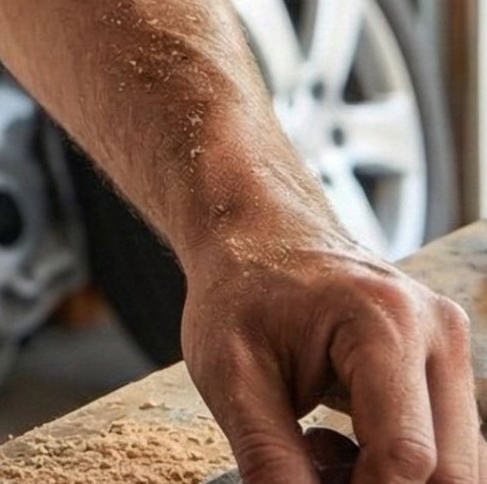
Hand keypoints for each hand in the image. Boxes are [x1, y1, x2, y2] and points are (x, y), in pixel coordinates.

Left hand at [181, 217, 479, 483]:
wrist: (256, 230)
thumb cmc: (237, 291)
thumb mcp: (229, 374)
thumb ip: (271, 458)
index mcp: (384, 322)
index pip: (407, 456)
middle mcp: (437, 331)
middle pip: (450, 472)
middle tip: (314, 469)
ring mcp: (452, 348)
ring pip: (459, 468)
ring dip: (395, 483)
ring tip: (322, 451)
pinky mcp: (449, 367)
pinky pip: (451, 448)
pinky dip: (403, 468)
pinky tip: (344, 444)